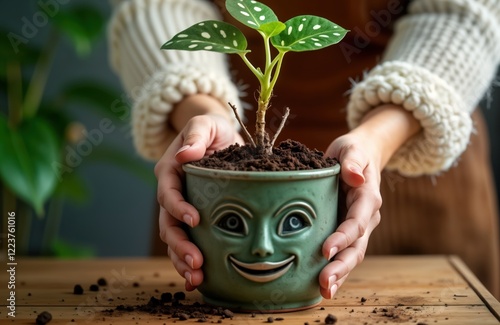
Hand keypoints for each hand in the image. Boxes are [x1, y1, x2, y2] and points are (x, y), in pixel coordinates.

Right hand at [154, 113, 242, 290]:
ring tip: (196, 278)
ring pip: (174, 239)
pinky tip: (198, 280)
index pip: (168, 193)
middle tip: (195, 262)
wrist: (219, 138)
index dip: (178, 208)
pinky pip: (187, 243)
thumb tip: (186, 155)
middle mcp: (171, 194)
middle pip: (168, 224)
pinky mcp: (194, 219)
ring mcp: (180, 209)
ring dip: (181, 260)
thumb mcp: (205, 124)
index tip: (195, 220)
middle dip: (179, 245)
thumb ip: (196, 135)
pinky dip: (188, 262)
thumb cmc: (212, 129)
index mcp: (170, 171)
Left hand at [319, 133, 381, 297]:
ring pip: (353, 255)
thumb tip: (355, 176)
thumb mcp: (352, 148)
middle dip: (342, 266)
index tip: (326, 250)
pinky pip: (344, 253)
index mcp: (368, 197)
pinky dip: (336, 270)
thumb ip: (352, 161)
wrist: (359, 155)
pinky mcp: (348, 231)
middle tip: (325, 283)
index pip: (357, 221)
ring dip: (340, 274)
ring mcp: (359, 226)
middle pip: (357, 246)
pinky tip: (323, 286)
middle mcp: (366, 216)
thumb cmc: (353, 150)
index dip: (344, 237)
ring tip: (324, 292)